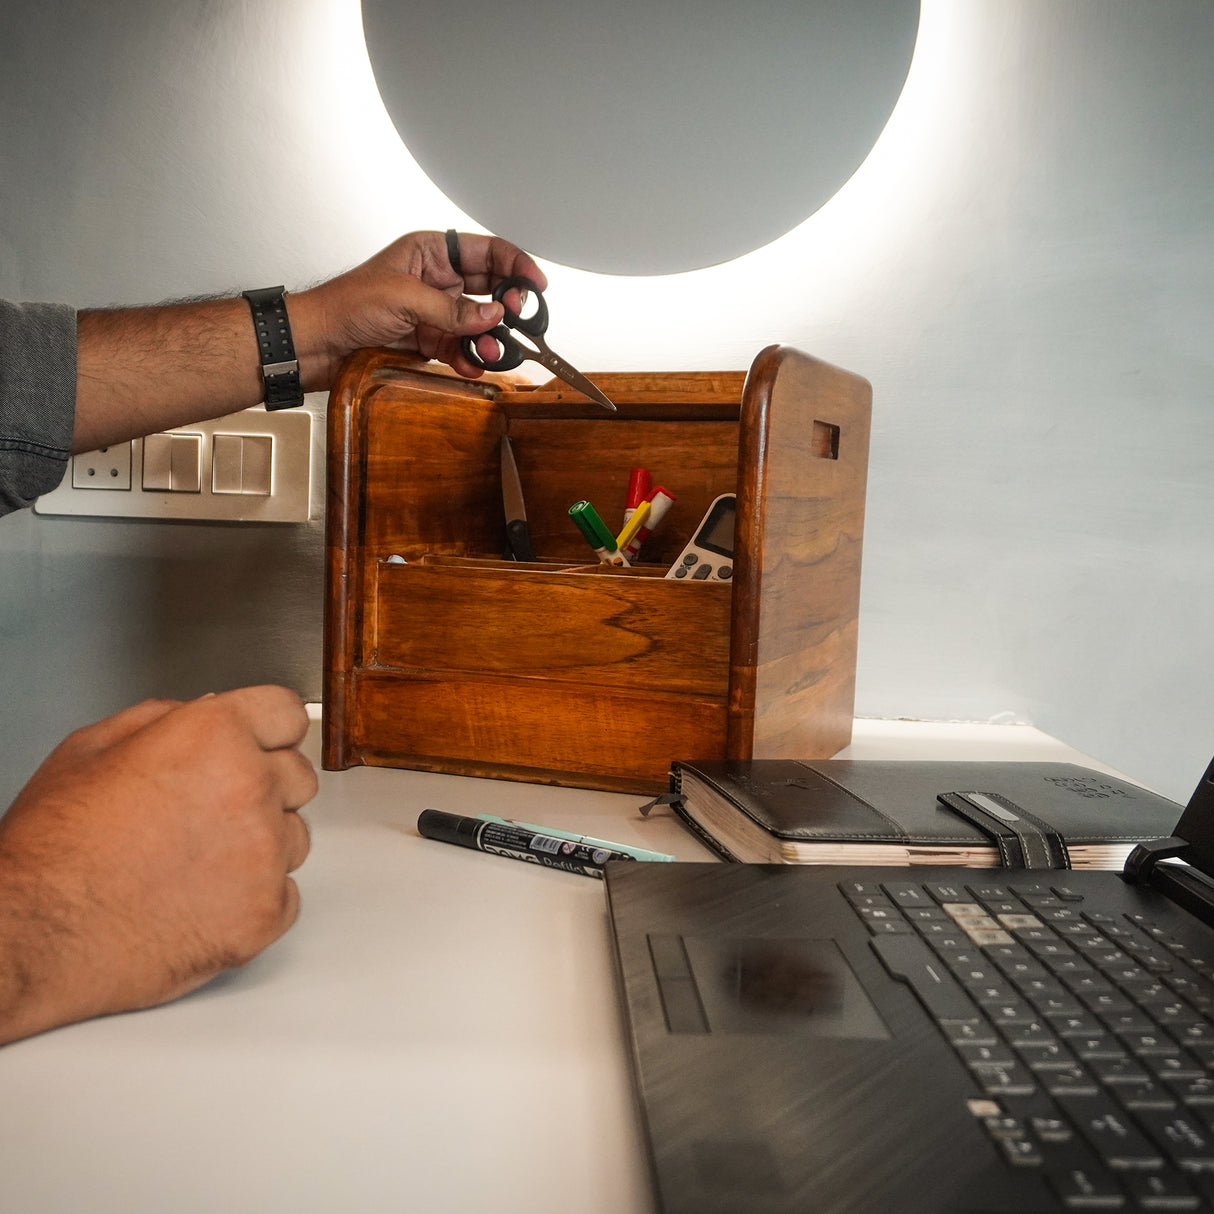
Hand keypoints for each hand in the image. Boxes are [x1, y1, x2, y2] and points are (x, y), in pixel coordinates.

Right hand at [0, 686, 315, 1043]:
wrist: (33, 936)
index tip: (260, 745)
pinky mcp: (264, 913)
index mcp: (214, 736)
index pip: (286, 713)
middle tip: (208, 812)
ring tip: (194, 860)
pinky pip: (288, 894)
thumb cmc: (51, 850)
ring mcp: (263, 854)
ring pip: (296, 835)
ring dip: (261, 844)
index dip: (267, 730)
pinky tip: (203, 899)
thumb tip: (210, 708)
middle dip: (263, 787)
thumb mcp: (89, 750)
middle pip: (298, 775)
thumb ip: (163, 718)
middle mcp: (249, 788)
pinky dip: (255, 899)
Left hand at [293, 229, 549, 384]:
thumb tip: (492, 316)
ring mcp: (434, 312)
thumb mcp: (403, 298)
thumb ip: (451, 309)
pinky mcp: (428, 340)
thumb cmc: (345, 305)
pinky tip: (475, 365)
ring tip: (493, 351)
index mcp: (429, 252)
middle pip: (489, 288)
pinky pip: (461, 348)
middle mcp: (436, 280)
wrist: (317, 344)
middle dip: (507, 306)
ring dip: (489, 338)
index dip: (515, 263)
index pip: (485, 251)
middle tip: (517, 320)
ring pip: (477, 323)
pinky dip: (471, 358)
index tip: (535, 284)